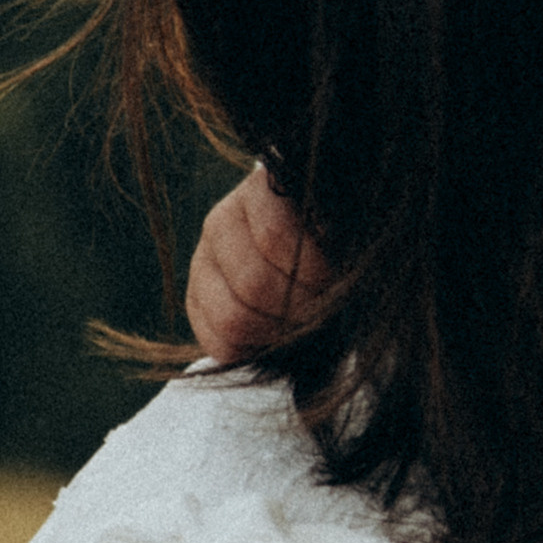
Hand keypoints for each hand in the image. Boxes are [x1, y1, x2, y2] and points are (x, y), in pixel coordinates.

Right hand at [186, 165, 332, 361]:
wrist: (315, 247)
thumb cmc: (338, 233)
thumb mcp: (346, 225)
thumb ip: (341, 238)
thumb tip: (340, 275)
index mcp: (262, 191)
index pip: (275, 237)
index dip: (313, 271)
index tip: (336, 282)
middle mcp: (223, 220)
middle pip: (253, 283)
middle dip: (299, 308)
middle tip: (324, 309)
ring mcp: (203, 260)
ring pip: (231, 317)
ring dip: (278, 333)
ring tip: (304, 324)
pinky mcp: (196, 299)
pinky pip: (217, 342)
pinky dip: (253, 351)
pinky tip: (277, 337)